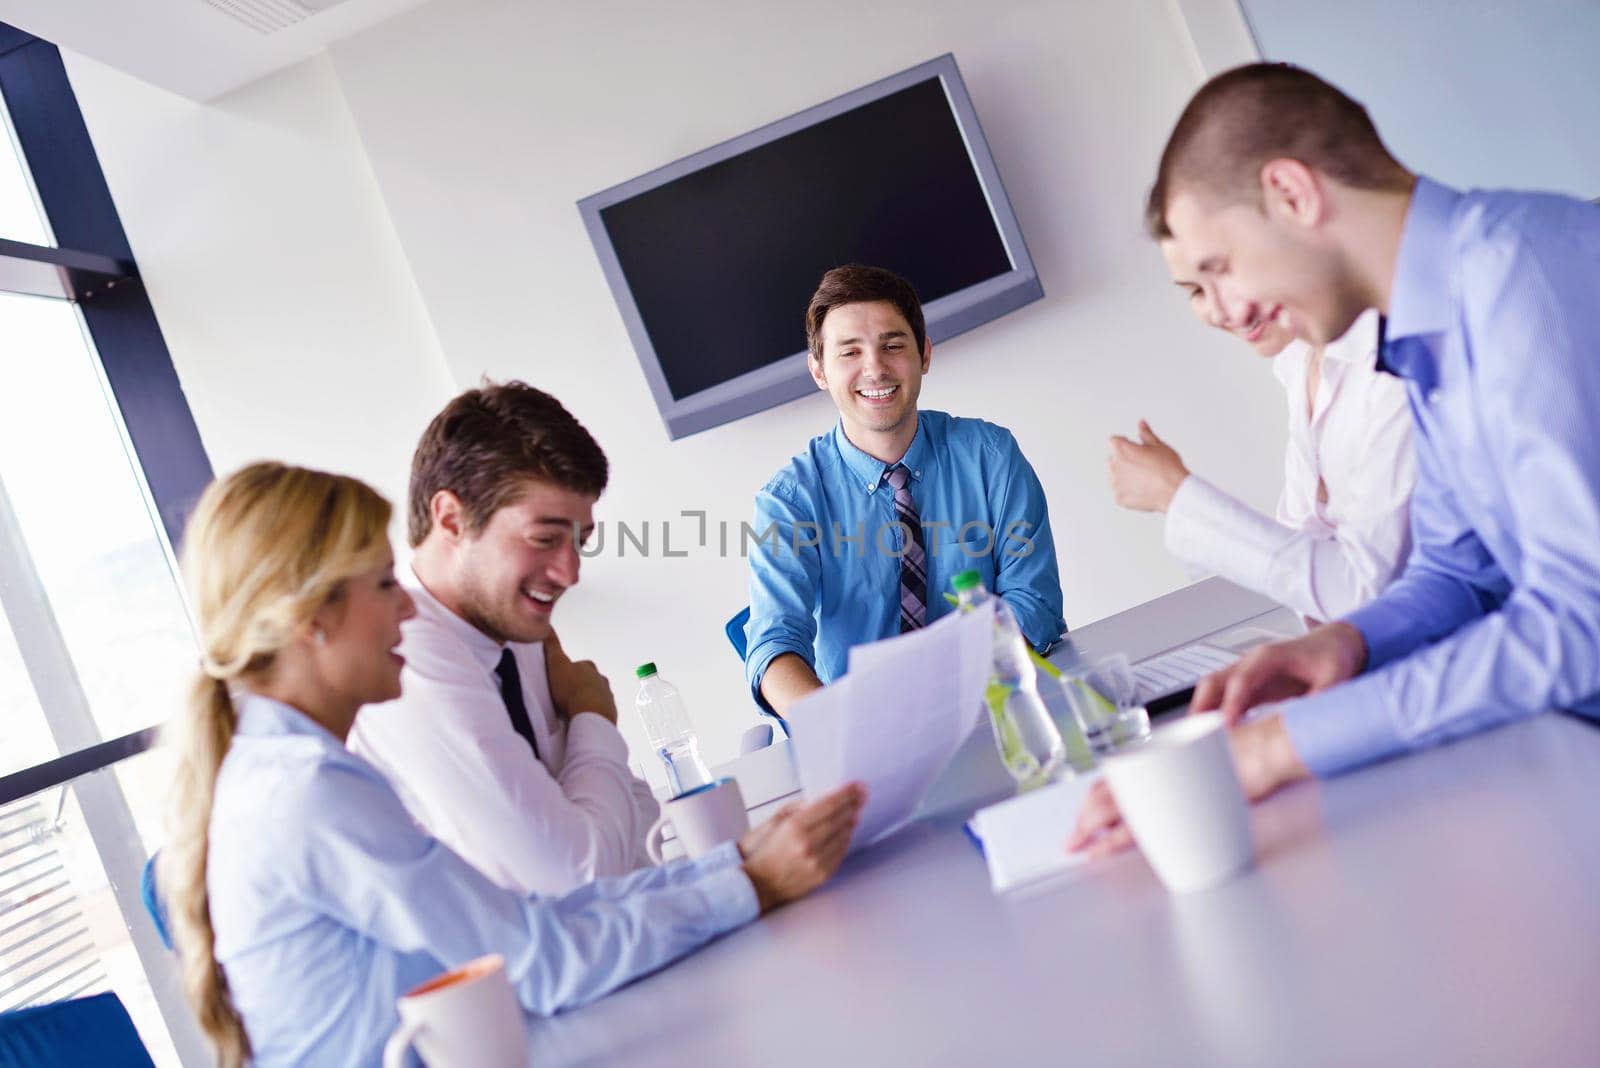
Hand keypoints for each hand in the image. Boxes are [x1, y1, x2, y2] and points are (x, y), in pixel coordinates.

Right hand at [542, 629, 617, 724]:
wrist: (589, 714)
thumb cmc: (571, 690)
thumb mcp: (557, 664)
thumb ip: (552, 646)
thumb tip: (548, 628)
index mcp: (588, 667)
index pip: (580, 665)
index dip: (571, 671)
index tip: (563, 677)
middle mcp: (601, 680)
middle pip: (590, 680)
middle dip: (581, 685)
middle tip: (567, 694)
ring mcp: (607, 697)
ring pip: (597, 695)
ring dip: (588, 699)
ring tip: (574, 708)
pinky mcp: (609, 713)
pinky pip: (600, 711)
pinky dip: (593, 713)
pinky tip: (582, 717)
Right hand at [739, 782, 865, 912]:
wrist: (758, 886)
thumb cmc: (763, 853)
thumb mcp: (773, 823)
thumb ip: (795, 809)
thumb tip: (817, 801)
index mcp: (794, 827)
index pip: (828, 805)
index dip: (845, 793)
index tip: (856, 786)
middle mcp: (807, 844)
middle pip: (839, 818)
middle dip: (853, 804)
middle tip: (862, 794)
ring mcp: (817, 861)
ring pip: (843, 835)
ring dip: (851, 821)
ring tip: (855, 810)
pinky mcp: (822, 875)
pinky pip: (841, 852)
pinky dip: (846, 839)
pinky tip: (847, 830)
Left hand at [1065, 715, 1309, 856]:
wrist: (1266, 749)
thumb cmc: (1245, 756)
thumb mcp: (1204, 762)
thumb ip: (1182, 778)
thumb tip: (1170, 799)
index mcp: (1158, 756)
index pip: (1114, 778)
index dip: (1093, 798)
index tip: (1083, 815)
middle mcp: (1154, 767)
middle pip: (1105, 794)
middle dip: (1084, 819)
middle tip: (1073, 838)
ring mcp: (1162, 786)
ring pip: (1111, 809)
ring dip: (1090, 830)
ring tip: (1080, 846)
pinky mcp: (1174, 807)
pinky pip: (1134, 826)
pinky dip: (1113, 840)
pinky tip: (1102, 850)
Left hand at [1108, 421, 1188, 512]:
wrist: (1175, 491)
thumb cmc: (1168, 467)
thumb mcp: (1158, 445)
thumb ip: (1146, 433)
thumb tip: (1141, 423)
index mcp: (1120, 449)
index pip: (1114, 441)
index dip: (1126, 444)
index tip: (1137, 450)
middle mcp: (1113, 465)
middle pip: (1114, 459)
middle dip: (1125, 460)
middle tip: (1144, 465)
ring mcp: (1115, 483)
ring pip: (1115, 476)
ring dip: (1124, 476)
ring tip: (1144, 479)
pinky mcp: (1119, 498)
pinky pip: (1120, 492)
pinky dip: (1128, 491)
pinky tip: (1143, 490)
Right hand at [1192, 622, 1366, 724]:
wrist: (1332, 645)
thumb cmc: (1331, 656)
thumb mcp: (1336, 675)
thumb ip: (1323, 696)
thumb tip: (1311, 721)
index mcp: (1270, 657)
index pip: (1242, 679)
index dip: (1233, 702)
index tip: (1228, 724)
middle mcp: (1251, 662)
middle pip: (1214, 681)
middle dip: (1202, 706)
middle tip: (1198, 734)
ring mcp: (1245, 673)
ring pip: (1212, 689)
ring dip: (1203, 712)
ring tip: (1199, 740)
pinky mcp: (1248, 687)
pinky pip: (1222, 699)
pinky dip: (1214, 715)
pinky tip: (1215, 735)